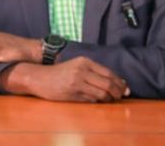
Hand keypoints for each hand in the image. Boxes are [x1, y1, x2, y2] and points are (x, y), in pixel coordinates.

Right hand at [0, 57, 129, 101]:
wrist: (39, 77)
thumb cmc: (59, 73)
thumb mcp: (76, 66)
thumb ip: (93, 72)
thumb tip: (117, 82)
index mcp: (84, 61)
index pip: (109, 73)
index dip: (120, 82)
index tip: (126, 89)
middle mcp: (81, 70)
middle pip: (108, 84)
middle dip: (118, 92)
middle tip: (121, 96)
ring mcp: (77, 82)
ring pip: (102, 93)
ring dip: (109, 99)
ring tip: (110, 100)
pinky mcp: (73, 93)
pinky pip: (91, 99)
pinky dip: (98, 101)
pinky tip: (97, 101)